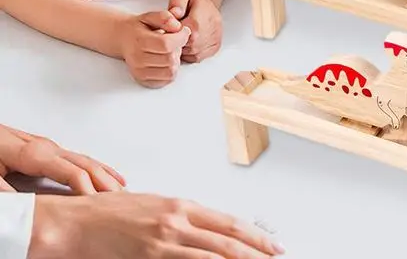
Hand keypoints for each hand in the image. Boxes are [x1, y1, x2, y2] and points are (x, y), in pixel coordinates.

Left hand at [0, 125, 124, 193]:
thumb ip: (6, 191)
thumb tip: (24, 209)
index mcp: (35, 153)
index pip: (71, 171)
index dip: (87, 188)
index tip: (99, 203)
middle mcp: (47, 148)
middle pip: (85, 164)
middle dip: (105, 181)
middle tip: (123, 198)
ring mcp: (48, 147)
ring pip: (85, 160)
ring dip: (105, 174)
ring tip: (123, 188)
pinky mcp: (45, 150)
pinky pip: (78, 159)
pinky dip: (97, 167)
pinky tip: (106, 173)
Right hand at [29, 193, 283, 258]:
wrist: (75, 222)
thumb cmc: (110, 213)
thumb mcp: (153, 207)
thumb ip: (180, 219)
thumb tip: (205, 232)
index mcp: (181, 206)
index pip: (228, 222)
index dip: (254, 235)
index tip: (273, 244)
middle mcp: (177, 221)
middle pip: (227, 241)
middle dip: (256, 252)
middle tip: (276, 257)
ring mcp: (163, 242)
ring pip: (211, 257)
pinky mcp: (148, 258)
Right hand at [117, 11, 190, 88]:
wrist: (122, 39)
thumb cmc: (138, 28)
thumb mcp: (150, 16)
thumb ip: (165, 18)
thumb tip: (178, 27)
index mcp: (139, 41)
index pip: (167, 44)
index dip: (181, 37)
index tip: (184, 31)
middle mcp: (138, 60)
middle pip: (170, 59)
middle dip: (178, 48)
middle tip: (174, 41)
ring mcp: (140, 72)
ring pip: (171, 71)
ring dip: (176, 60)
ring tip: (170, 51)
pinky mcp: (144, 81)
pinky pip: (167, 79)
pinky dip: (171, 70)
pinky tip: (166, 60)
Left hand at [168, 0, 222, 62]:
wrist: (208, 4)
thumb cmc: (194, 1)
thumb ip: (176, 3)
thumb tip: (174, 13)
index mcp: (197, 22)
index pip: (178, 37)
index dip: (171, 34)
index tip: (171, 27)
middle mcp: (208, 34)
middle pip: (184, 47)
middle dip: (177, 42)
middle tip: (176, 31)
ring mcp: (213, 42)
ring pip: (190, 54)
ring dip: (184, 48)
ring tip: (183, 35)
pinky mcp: (214, 48)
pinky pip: (197, 57)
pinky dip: (191, 52)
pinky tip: (190, 41)